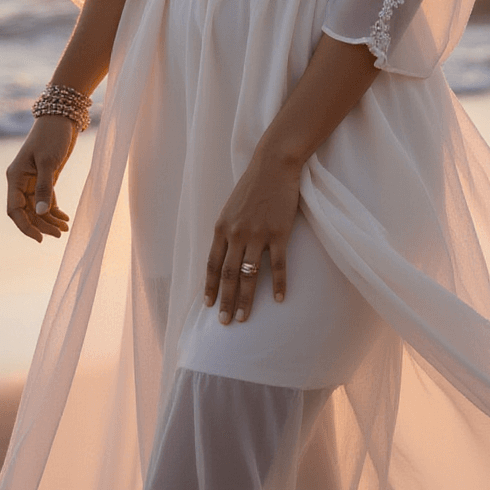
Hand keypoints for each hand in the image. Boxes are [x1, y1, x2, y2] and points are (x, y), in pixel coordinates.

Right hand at [6, 116, 75, 241]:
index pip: (14, 209)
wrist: (62, 118)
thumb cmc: (53, 136)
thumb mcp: (49, 162)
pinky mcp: (45, 178)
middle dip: (42, 224)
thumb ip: (44, 188)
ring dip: (49, 219)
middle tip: (60, 233)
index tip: (40, 238)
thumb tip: (41, 213)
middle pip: (27, 212)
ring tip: (65, 228)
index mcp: (15, 177)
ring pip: (37, 207)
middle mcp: (21, 181)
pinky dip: (54, 210)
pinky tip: (65, 218)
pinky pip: (46, 200)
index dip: (25, 226)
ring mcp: (32, 180)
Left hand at [204, 147, 301, 323]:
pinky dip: (279, 284)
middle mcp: (236, 234)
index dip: (209, 287)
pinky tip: (280, 299)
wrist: (273, 166)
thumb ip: (226, 231)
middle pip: (228, 275)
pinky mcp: (279, 233)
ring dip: (246, 299)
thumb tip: (224, 254)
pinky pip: (278, 265)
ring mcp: (257, 235)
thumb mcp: (231, 208)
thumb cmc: (252, 186)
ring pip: (249, 274)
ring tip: (245, 318)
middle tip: (225, 323)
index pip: (212, 265)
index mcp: (221, 228)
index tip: (209, 306)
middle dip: (226, 301)